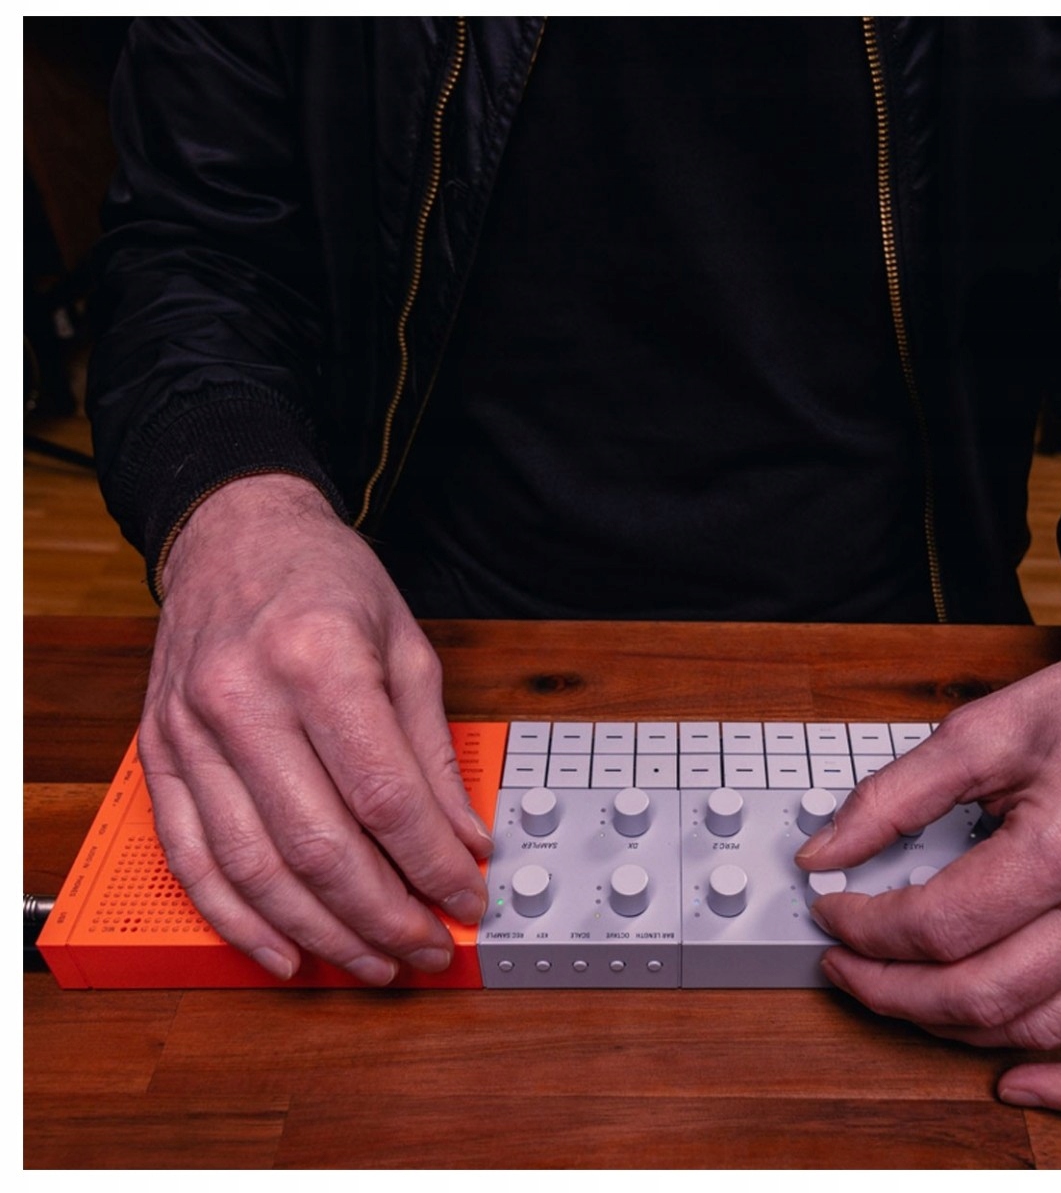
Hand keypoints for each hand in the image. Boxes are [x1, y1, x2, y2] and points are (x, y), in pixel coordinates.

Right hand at [140, 473, 491, 983]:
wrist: (232, 532)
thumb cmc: (325, 579)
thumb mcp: (405, 645)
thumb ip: (433, 749)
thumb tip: (463, 838)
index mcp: (318, 660)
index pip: (385, 796)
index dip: (433, 864)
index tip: (468, 897)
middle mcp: (244, 699)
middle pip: (319, 846)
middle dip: (385, 915)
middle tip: (428, 947)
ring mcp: (190, 731)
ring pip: (255, 868)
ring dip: (321, 932)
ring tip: (373, 961)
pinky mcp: (160, 754)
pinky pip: (191, 858)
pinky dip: (239, 919)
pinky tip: (285, 950)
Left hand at [796, 610, 1060, 1114]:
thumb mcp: (983, 732)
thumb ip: (893, 797)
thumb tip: (826, 850)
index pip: (942, 923)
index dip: (866, 927)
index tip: (832, 910)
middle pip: (983, 992)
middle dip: (889, 989)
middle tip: (842, 962)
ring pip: (1040, 1026)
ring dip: (951, 1025)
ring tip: (896, 992)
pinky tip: (1019, 1081)